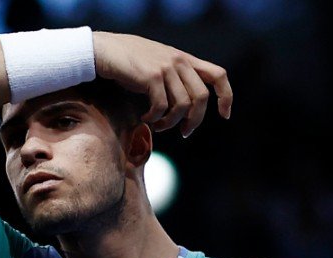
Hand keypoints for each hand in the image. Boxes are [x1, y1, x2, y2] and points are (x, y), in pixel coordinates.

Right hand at [92, 32, 232, 136]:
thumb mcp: (161, 63)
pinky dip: (155, 118)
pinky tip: (146, 118)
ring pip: (182, 105)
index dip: (225, 96)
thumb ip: (176, 78)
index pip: (218, 75)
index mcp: (186, 59)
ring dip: (171, 123)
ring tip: (159, 126)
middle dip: (195, 120)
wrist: (107, 50)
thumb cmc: (132, 61)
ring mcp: (166, 68)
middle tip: (184, 132)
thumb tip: (186, 108)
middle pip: (201, 97)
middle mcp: (180, 61)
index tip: (224, 115)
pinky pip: (162, 106)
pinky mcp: (152, 76)